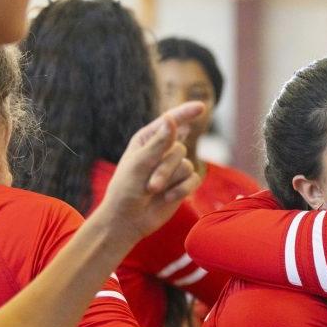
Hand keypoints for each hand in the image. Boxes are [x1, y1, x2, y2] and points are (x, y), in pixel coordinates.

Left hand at [97, 102, 205, 244]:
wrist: (127, 219)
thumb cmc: (125, 190)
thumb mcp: (139, 164)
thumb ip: (158, 143)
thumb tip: (171, 119)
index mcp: (147, 139)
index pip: (170, 121)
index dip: (186, 113)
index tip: (201, 107)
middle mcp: (163, 150)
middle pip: (179, 149)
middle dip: (165, 169)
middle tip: (150, 185)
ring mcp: (174, 168)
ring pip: (187, 165)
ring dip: (170, 181)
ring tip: (153, 192)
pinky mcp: (183, 184)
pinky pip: (194, 180)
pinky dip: (181, 190)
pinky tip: (167, 198)